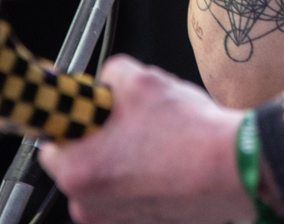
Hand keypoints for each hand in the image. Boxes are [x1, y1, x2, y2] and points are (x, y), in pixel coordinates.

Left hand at [38, 56, 250, 223]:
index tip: (91, 112)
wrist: (234, 169)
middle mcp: (89, 206)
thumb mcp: (140, 80)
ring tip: (158, 142)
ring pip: (108, 182)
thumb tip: (105, 81)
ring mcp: (116, 222)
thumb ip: (109, 75)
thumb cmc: (188, 133)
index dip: (73, 120)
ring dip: (125, 162)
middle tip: (133, 122)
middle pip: (81, 163)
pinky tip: (168, 162)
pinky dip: (144, 182)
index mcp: (77, 171)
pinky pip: (131, 199)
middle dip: (102, 141)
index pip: (50, 142)